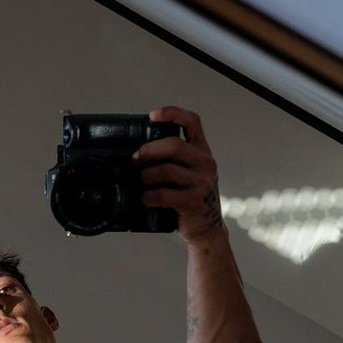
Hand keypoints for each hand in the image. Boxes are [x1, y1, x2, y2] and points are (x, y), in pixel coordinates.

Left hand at [132, 106, 223, 242]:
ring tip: (141, 183)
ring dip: (146, 176)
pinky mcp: (193, 201)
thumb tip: (139, 151)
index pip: (192, 122)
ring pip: (166, 170)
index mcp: (203, 152)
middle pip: (174, 145)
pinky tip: (146, 199)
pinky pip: (164, 194)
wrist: (206, 229)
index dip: (172, 114)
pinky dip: (149, 196)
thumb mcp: (189, 173)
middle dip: (149, 150)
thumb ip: (174, 159)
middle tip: (135, 158)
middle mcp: (206, 163)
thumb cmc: (191, 199)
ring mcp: (202, 182)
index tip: (152, 116)